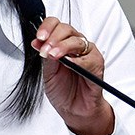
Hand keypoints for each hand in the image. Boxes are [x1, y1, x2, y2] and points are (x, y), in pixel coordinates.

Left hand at [31, 17, 113, 134]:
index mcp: (62, 43)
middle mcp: (76, 45)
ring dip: (63, 47)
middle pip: (66, 29)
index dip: (46, 28)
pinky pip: (89, 58)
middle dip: (53, 38)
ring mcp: (88, 54)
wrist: (74, 110)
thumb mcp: (48, 73)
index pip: (56, 25)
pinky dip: (78, 60)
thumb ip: (45, 56)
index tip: (39, 37)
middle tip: (45, 50)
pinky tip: (70, 64)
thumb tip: (37, 42)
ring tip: (53, 56)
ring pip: (77, 41)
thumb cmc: (63, 91)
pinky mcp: (97, 65)